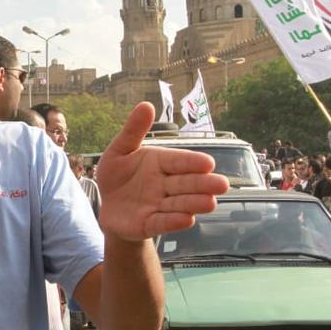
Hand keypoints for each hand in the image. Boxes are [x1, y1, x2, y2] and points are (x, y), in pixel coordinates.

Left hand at [95, 102, 229, 238]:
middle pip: (186, 184)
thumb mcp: (120, 151)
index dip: (192, 163)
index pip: (178, 161)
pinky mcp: (148, 224)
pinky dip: (174, 221)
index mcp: (160, 163)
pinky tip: (188, 220)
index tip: (208, 163)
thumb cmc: (117, 176)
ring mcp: (158, 206)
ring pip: (179, 204)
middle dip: (203, 184)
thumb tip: (147, 104)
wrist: (108, 207)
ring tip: (210, 203)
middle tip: (222, 185)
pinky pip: (162, 222)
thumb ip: (133, 131)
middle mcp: (164, 185)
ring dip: (194, 203)